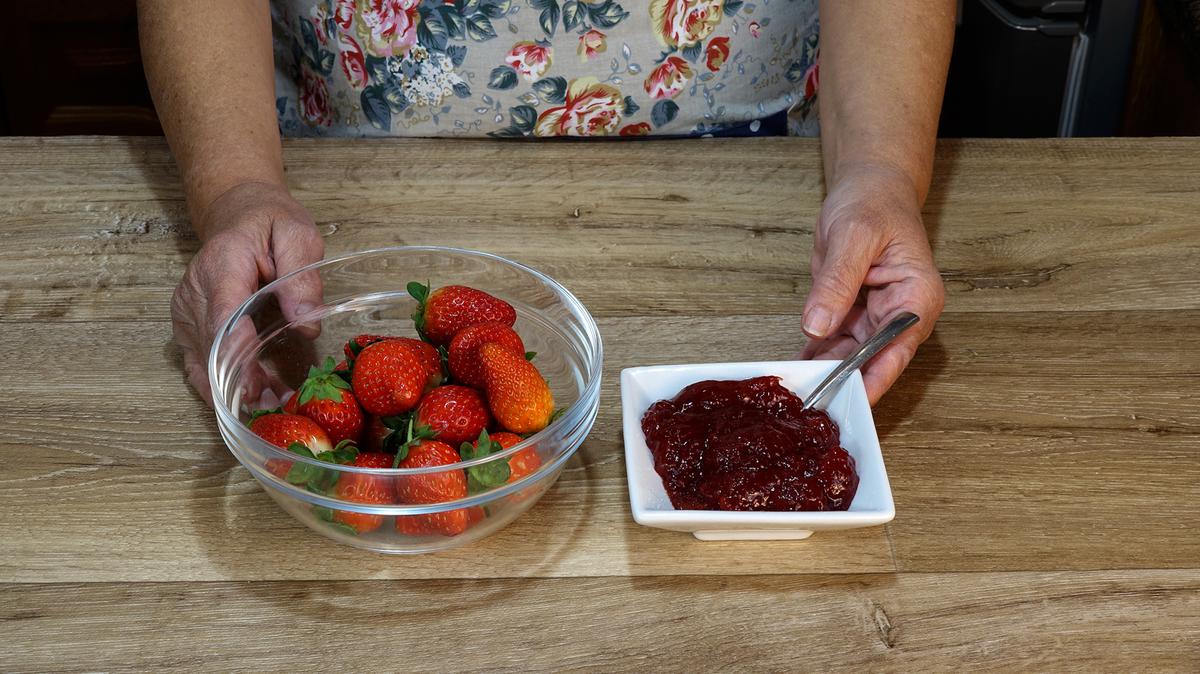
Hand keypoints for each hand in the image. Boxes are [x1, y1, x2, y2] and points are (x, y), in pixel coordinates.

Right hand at [172, 181, 324, 404]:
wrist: (241, 215)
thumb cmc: (271, 224)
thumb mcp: (297, 236)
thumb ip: (301, 276)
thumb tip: (307, 320)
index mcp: (221, 266)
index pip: (223, 315)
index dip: (236, 352)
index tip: (255, 383)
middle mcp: (194, 293)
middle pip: (213, 346)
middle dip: (243, 381)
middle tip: (279, 405)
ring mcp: (186, 313)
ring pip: (205, 362)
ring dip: (235, 389)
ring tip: (273, 406)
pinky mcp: (189, 326)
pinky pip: (200, 364)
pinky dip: (223, 385)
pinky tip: (252, 399)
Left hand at [801, 164, 944, 404]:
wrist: (868, 188)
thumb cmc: (874, 203)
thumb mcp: (853, 236)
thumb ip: (838, 282)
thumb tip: (819, 325)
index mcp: (916, 296)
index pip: (898, 348)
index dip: (877, 377)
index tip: (855, 401)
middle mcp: (899, 313)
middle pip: (874, 359)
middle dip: (845, 382)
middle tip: (815, 404)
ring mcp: (875, 317)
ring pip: (850, 355)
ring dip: (825, 372)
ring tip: (798, 393)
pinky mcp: (851, 314)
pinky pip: (832, 341)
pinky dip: (814, 354)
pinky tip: (794, 369)